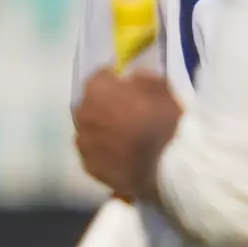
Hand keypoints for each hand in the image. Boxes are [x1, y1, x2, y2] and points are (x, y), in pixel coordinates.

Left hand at [72, 68, 183, 201]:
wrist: (163, 171)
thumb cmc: (164, 125)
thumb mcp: (165, 91)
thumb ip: (145, 79)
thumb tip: (134, 77)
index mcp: (98, 89)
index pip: (101, 75)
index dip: (116, 80)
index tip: (129, 86)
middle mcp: (82, 112)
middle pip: (91, 103)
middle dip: (106, 105)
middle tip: (128, 113)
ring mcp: (83, 141)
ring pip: (90, 129)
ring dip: (103, 129)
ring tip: (125, 138)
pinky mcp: (88, 166)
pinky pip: (94, 153)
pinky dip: (104, 151)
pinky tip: (121, 156)